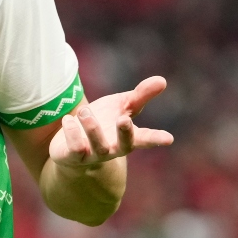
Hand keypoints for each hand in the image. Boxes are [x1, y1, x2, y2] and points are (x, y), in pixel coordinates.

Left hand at [49, 76, 172, 169]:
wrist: (71, 144)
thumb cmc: (102, 122)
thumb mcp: (121, 106)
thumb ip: (140, 96)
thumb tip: (162, 80)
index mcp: (126, 136)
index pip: (144, 138)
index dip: (156, 138)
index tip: (169, 138)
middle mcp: (113, 148)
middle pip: (123, 147)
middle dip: (125, 134)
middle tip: (124, 119)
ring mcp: (93, 154)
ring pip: (98, 146)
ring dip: (92, 128)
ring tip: (85, 110)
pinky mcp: (73, 156)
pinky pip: (74, 149)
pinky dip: (71, 133)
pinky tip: (68, 119)